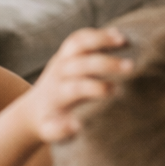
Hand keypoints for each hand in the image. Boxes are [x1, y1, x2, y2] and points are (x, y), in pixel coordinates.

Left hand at [23, 28, 132, 143]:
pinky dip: (98, 34)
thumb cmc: (50, 122)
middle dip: (106, 63)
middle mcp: (59, 73)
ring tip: (125, 40)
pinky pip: (80, 37)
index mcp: (57, 94)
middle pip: (82, 63)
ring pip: (79, 43)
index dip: (96, 87)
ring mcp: (61, 60)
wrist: (33, 110)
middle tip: (131, 66)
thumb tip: (77, 125)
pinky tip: (119, 36)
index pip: (76, 87)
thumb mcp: (50, 131)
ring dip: (102, 39)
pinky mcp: (65, 52)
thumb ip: (60, 130)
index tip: (117, 91)